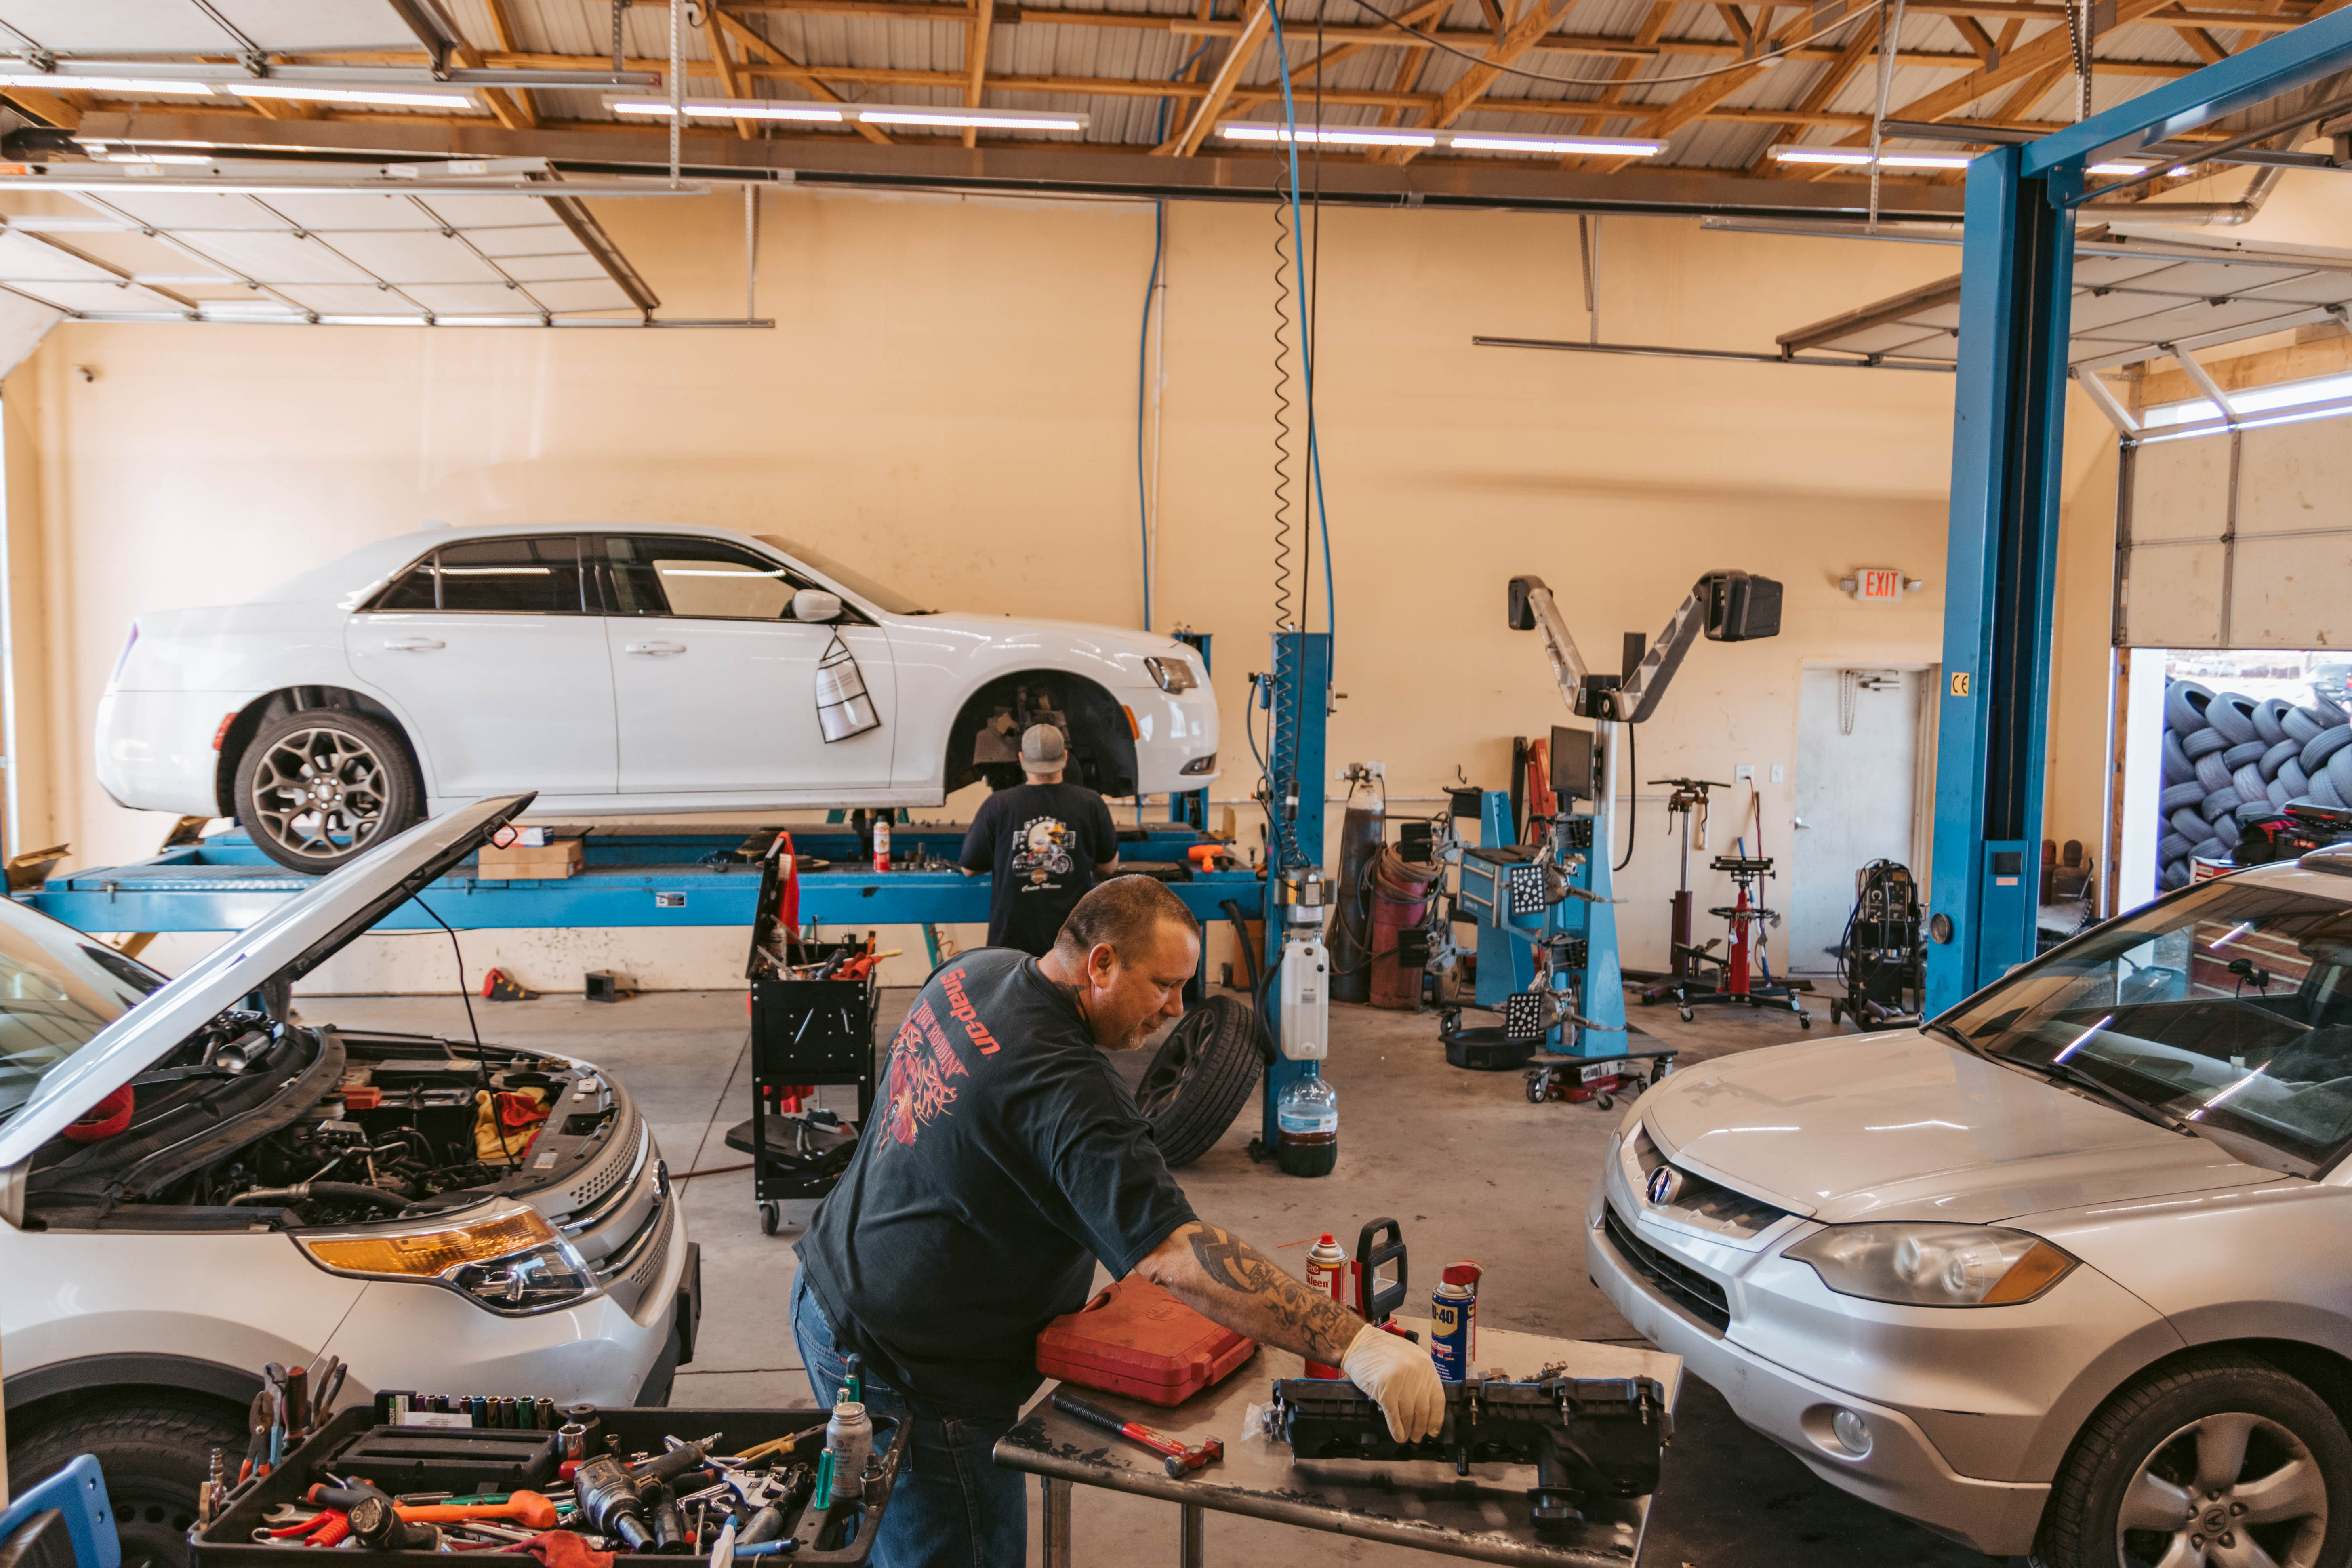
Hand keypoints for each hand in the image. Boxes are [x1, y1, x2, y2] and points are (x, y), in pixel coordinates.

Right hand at [1340, 1324, 1445, 1441]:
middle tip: (1417, 1436)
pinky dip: (1396, 1428)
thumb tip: (1424, 1407)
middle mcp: (1416, 1371)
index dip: (1436, 1418)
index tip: (1433, 1429)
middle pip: (1423, 1408)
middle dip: (1420, 1427)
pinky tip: (1397, 1435)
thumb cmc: (1381, 1351)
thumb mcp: (1409, 1357)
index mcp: (1425, 1364)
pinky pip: (1393, 1414)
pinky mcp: (1384, 1387)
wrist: (1358, 1343)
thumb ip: (1419, 1378)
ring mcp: (1400, 1379)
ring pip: (1409, 1413)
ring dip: (1408, 1429)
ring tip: (1406, 1436)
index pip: (1438, 1398)